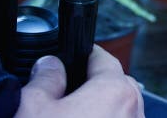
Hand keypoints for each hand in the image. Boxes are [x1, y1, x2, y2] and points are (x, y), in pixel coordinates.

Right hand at [15, 46, 143, 117]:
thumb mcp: (32, 108)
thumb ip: (44, 78)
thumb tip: (49, 65)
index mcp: (115, 92)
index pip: (102, 57)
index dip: (81, 54)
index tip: (71, 57)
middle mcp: (134, 113)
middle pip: (115, 86)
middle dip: (92, 86)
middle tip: (66, 93)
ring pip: (119, 112)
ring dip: (100, 111)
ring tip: (69, 117)